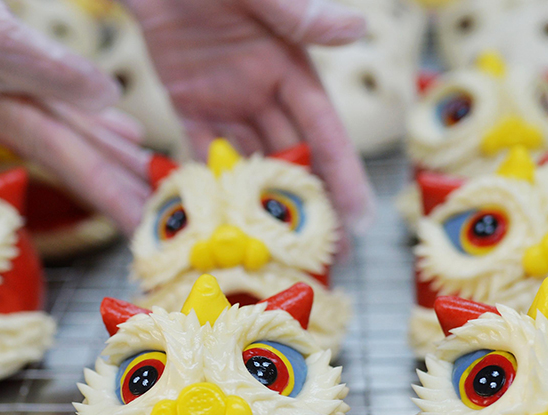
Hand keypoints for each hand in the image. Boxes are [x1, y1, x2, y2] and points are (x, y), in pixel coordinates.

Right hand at [0, 0, 151, 231]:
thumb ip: (53, 73)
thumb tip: (110, 98)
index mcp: (23, 123)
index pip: (83, 171)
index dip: (118, 201)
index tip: (147, 230)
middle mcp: (27, 123)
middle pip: (89, 166)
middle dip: (126, 194)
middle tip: (166, 220)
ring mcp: (24, 105)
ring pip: (87, 143)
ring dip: (120, 166)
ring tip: (153, 185)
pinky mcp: (22, 82)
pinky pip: (75, 115)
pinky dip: (103, 130)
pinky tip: (123, 133)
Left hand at [125, 0, 375, 232]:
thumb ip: (297, 13)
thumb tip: (355, 29)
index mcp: (292, 63)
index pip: (323, 131)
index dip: (342, 175)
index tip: (360, 219)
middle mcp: (265, 87)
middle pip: (291, 156)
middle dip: (306, 204)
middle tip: (321, 256)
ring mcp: (225, 96)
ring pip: (249, 160)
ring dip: (258, 202)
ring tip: (270, 250)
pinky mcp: (187, 99)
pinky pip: (201, 147)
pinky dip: (208, 179)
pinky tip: (214, 216)